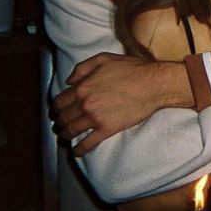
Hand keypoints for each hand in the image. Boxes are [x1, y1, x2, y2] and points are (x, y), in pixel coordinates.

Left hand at [53, 53, 192, 154]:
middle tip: (61, 124)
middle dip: (60, 121)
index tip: (59, 110)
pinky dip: (79, 149)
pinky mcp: (108, 129)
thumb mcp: (104, 59)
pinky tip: (76, 151)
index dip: (57, 107)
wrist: (153, 84)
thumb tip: (69, 80)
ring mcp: (96, 118)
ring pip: (72, 130)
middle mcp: (85, 104)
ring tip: (66, 136)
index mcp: (83, 87)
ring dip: (66, 135)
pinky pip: (88, 143)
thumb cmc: (132, 70)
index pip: (60, 101)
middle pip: (64, 117)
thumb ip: (82, 68)